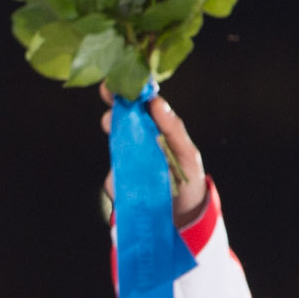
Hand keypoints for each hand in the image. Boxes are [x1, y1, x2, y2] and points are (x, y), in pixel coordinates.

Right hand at [97, 86, 209, 223]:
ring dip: (116, 144)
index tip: (119, 83)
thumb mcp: (187, 152)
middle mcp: (136, 142)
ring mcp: (125, 163)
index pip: (140, 105)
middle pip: (119, 120)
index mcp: (155, 129)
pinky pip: (112, 180)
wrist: (184, 214)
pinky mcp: (118, 186)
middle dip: (113, 112)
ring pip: (114, 149)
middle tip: (111, 108)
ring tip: (123, 142)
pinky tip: (132, 186)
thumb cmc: (187, 178)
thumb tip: (156, 102)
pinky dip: (120, 181)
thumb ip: (173, 128)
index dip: (128, 92)